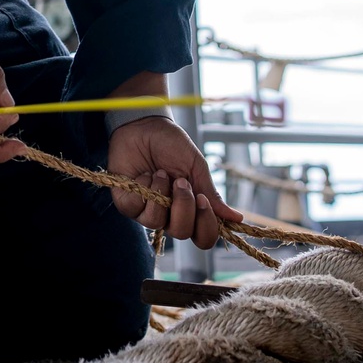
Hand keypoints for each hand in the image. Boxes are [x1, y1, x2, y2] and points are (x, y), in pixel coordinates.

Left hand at [107, 118, 242, 248]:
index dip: (206, 225)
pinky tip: (144, 173)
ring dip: (161, 194)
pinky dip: (142, 188)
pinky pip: (134, 208)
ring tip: (160, 172)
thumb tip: (236, 218)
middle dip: (184, 206)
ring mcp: (146, 210)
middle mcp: (169, 215)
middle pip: (182, 233)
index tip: (203, 198)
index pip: (203, 237)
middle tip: (181, 181)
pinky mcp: (126, 202)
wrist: (145, 125)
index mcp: (190, 209)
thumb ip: (211, 193)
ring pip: (156, 223)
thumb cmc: (172, 145)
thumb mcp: (195, 167)